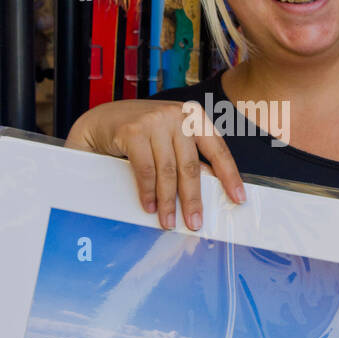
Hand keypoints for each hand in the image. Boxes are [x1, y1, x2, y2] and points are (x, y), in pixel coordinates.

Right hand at [66, 99, 244, 230]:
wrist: (100, 121)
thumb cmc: (141, 134)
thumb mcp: (170, 139)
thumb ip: (187, 156)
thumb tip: (210, 190)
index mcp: (193, 116)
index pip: (217, 148)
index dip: (229, 175)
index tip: (238, 198)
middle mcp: (176, 115)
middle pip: (191, 165)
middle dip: (193, 198)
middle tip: (195, 223)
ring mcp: (154, 120)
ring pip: (167, 170)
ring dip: (168, 201)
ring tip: (168, 222)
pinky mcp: (132, 130)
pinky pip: (145, 169)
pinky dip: (148, 192)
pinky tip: (149, 207)